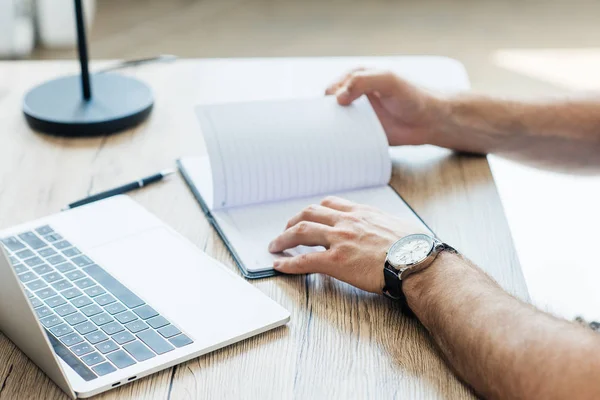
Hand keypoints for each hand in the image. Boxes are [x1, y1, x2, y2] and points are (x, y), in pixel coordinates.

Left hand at [268, 196, 424, 293]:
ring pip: (302, 232)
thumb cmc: (415, 248)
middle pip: (310, 213)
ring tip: (275, 245)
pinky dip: (288, 263)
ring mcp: (340, 239)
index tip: (309, 216)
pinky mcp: (337, 260)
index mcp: (362, 213)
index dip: (315, 211)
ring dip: (283, 238)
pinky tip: (279, 266)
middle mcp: (348, 221)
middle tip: (286, 230)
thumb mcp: (397, 225)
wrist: (419, 261)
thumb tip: (385, 231)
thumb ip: (382, 225)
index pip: (331, 204)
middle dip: (293, 221)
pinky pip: (305, 259)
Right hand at [325, 68, 446, 145]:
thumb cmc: (413, 95)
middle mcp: (356, 97)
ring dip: (331, 130)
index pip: (333, 87)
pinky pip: (346, 138)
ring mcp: (359, 116)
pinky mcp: (364, 133)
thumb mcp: (388, 80)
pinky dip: (341, 142)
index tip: (337, 106)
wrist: (431, 121)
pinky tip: (340, 146)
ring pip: (336, 123)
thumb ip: (362, 82)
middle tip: (330, 124)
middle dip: (326, 115)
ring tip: (330, 138)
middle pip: (330, 107)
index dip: (330, 97)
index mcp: (358, 79)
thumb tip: (337, 98)